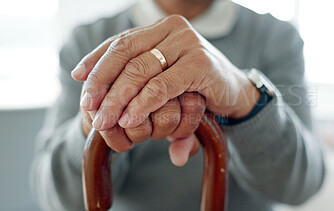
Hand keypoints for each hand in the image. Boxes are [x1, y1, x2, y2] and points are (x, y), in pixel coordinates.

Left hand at [73, 15, 259, 160]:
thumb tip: (78, 74)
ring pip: (140, 70)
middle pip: (125, 53)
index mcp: (161, 28)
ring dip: (118, 98)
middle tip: (90, 108)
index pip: (120, 41)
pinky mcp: (201, 64)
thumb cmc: (194, 85)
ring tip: (105, 121)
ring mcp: (188, 43)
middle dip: (102, 83)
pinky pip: (162, 86)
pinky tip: (130, 119)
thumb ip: (131, 73)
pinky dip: (143, 104)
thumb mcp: (161, 77)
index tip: (78, 78)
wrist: (234, 93)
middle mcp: (173, 29)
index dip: (96, 59)